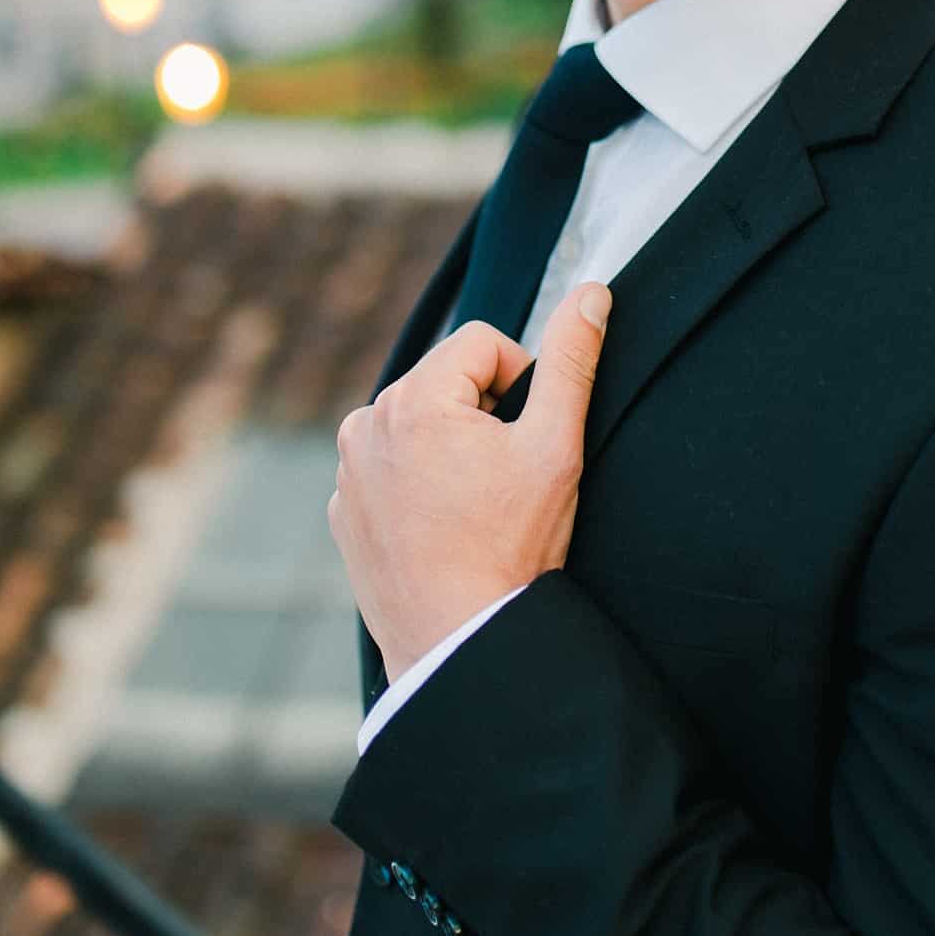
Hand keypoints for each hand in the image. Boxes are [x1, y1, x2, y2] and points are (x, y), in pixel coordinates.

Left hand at [328, 282, 612, 681]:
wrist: (460, 643)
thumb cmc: (512, 547)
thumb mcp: (556, 446)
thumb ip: (571, 361)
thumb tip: (592, 292)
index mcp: (414, 398)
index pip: (482, 344)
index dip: (521, 381)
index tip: (528, 438)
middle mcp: (365, 424)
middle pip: (446, 383)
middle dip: (482, 415)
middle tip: (506, 478)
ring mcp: (346, 472)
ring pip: (416, 425)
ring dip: (449, 447)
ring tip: (475, 505)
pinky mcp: (342, 512)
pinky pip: (388, 470)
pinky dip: (417, 485)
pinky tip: (444, 528)